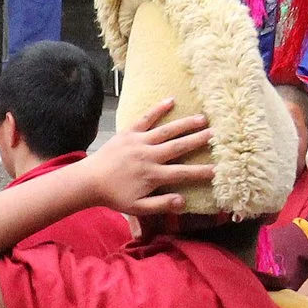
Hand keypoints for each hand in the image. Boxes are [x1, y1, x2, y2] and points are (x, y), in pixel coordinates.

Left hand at [84, 98, 213, 216]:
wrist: (88, 181)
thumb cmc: (114, 196)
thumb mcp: (136, 207)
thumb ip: (160, 205)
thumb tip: (183, 201)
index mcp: (152, 175)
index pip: (182, 173)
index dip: (202, 172)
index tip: (219, 169)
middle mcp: (148, 156)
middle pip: (179, 147)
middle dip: (199, 140)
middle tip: (218, 134)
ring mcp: (139, 142)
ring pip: (166, 131)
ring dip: (185, 124)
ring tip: (203, 117)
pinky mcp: (128, 133)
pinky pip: (145, 118)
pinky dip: (158, 109)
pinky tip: (171, 100)